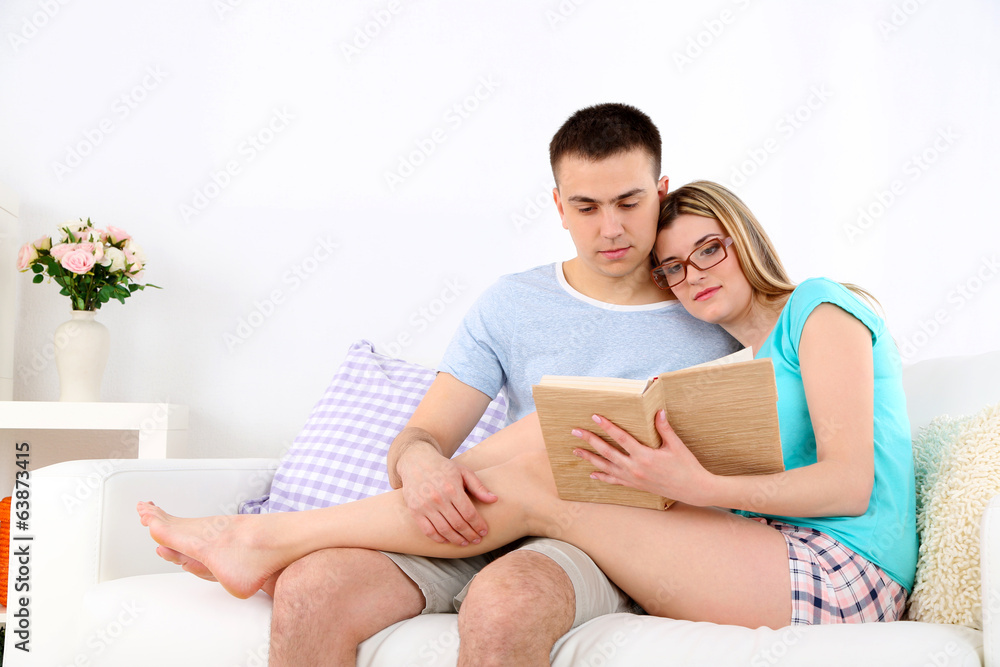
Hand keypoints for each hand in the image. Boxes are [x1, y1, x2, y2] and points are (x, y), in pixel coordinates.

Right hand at [396, 442, 497, 545]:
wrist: (416, 461)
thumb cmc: (443, 467)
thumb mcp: (463, 472)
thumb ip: (479, 487)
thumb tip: (494, 500)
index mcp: (452, 488)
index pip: (469, 513)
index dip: (478, 525)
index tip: (484, 532)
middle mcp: (438, 498)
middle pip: (458, 524)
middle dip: (470, 535)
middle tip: (477, 540)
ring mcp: (425, 505)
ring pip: (444, 530)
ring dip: (457, 540)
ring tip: (465, 542)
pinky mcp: (414, 511)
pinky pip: (428, 531)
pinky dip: (439, 538)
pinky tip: (447, 540)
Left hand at [571, 410, 714, 505]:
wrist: (693, 489)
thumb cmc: (686, 466)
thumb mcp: (676, 446)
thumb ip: (664, 428)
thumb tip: (658, 411)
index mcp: (644, 456)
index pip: (621, 437)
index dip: (607, 426)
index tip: (595, 417)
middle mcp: (635, 468)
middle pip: (607, 451)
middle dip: (590, 440)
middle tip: (576, 432)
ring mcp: (633, 478)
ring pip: (606, 467)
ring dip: (590, 458)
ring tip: (576, 451)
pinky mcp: (635, 486)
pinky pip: (615, 481)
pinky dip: (602, 477)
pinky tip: (592, 474)